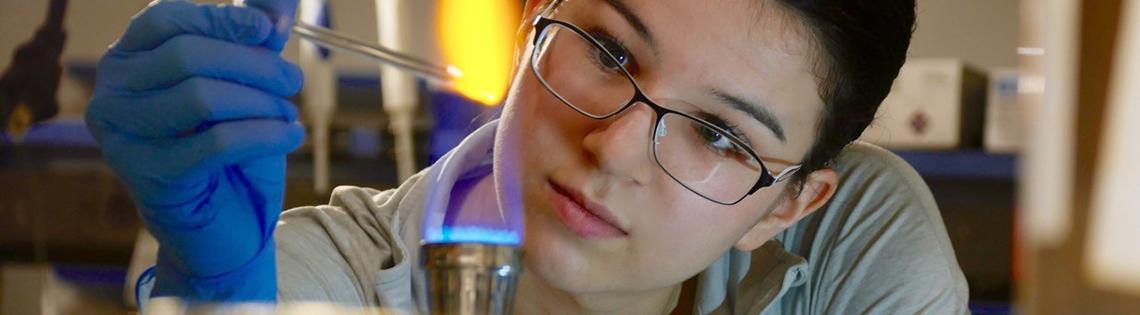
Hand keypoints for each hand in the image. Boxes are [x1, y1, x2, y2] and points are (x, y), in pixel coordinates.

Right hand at [86, 0, 299, 301]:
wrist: (225, 226)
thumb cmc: (232, 150)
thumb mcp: (246, 86)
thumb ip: (254, 38)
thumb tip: (278, 3)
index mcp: (129, 60)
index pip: (166, 19)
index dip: (221, 18)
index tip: (270, 32)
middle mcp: (112, 94)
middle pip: (186, 56)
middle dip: (252, 64)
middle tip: (292, 83)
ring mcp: (122, 137)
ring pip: (199, 97)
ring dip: (259, 102)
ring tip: (288, 114)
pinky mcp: (148, 176)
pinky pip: (216, 143)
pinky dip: (264, 134)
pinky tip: (292, 135)